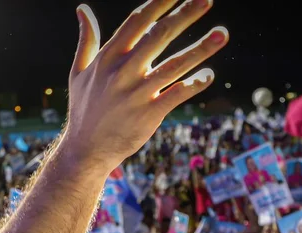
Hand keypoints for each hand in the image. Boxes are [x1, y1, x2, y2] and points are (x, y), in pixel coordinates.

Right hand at [62, 1, 227, 172]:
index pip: (136, 22)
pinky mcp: (149, 115)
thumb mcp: (79, 72)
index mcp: (108, 57)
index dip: (158, 4)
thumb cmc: (85, 108)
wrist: (85, 150)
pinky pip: (176, 95)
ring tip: (222, 33)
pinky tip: (209, 75)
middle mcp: (123, 72)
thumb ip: (87, 40)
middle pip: (158, 36)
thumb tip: (82, 9)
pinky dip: (193, 85)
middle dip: (184, 15)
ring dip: (201, 49)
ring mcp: (137, 93)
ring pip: (174, 65)